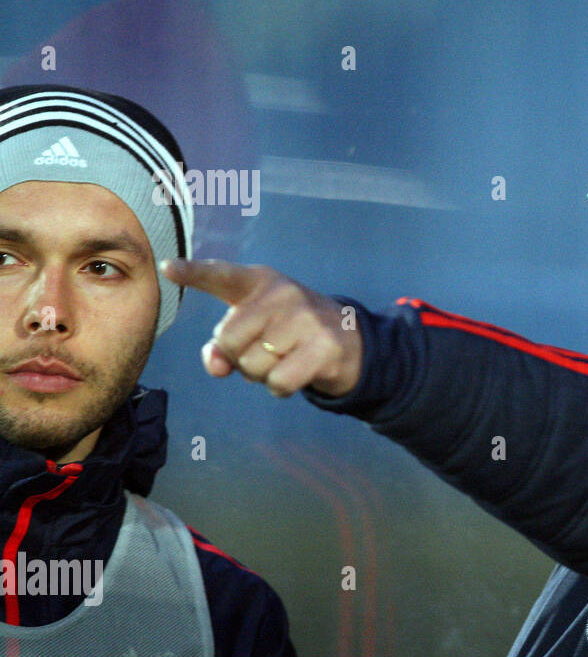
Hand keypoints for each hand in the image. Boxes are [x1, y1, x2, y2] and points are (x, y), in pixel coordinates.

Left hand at [161, 259, 361, 397]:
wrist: (351, 339)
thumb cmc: (288, 333)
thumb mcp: (254, 330)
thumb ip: (223, 346)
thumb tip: (216, 367)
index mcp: (259, 282)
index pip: (221, 275)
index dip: (193, 272)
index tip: (167, 267)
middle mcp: (282, 294)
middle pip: (228, 340)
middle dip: (239, 357)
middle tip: (265, 351)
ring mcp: (306, 319)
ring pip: (252, 366)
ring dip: (262, 375)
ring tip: (285, 358)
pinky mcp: (324, 346)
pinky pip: (278, 382)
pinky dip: (280, 388)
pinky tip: (296, 373)